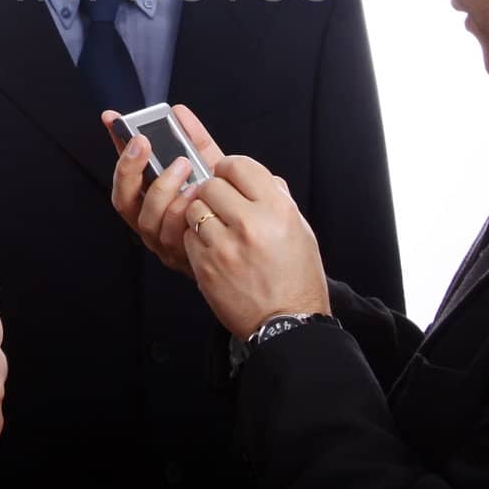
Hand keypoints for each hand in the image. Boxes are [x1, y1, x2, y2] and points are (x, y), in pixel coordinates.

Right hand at [105, 104, 224, 276]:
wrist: (252, 237)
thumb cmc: (223, 199)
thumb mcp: (207, 165)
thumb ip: (191, 139)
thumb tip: (178, 111)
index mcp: (148, 197)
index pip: (122, 172)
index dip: (114, 146)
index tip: (112, 119)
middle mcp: (149, 220)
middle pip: (123, 199)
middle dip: (129, 168)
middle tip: (143, 142)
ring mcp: (163, 241)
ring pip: (147, 217)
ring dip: (162, 188)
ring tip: (182, 165)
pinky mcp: (182, 256)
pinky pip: (174, 234)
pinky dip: (182, 211)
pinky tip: (197, 194)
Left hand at [182, 156, 329, 340]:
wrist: (287, 323)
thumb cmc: (296, 277)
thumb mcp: (300, 230)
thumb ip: (277, 199)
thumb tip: (259, 177)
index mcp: (277, 209)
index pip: (239, 164)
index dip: (229, 169)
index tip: (228, 176)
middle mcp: (250, 223)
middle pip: (210, 185)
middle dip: (213, 192)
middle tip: (222, 205)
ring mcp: (225, 246)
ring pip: (194, 208)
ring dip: (201, 214)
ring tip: (217, 228)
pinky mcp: (206, 266)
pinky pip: (188, 236)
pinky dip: (196, 239)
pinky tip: (213, 248)